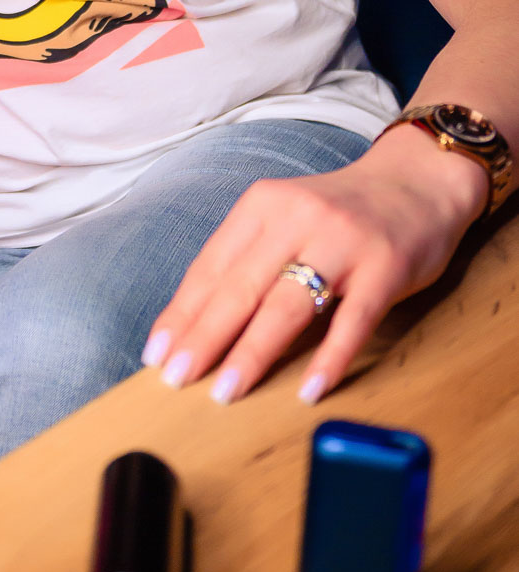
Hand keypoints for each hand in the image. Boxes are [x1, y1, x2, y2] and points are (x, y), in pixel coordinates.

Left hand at [141, 124, 487, 406]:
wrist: (416, 181)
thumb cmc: (339, 211)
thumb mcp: (284, 215)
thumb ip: (248, 256)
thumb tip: (196, 319)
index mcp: (263, 204)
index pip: (211, 266)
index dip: (182, 312)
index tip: (156, 352)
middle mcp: (297, 218)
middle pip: (240, 287)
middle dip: (204, 337)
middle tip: (177, 377)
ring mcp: (343, 243)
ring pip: (287, 306)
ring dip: (253, 353)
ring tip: (226, 390)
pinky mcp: (385, 268)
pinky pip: (353, 321)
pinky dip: (330, 358)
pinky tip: (310, 390)